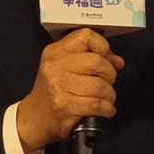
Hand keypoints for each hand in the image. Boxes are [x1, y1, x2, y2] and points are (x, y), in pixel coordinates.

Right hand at [17, 28, 124, 153]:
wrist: (36, 117)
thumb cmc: (54, 91)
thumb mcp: (66, 67)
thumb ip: (91, 59)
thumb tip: (117, 61)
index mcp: (56, 52)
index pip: (86, 36)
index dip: (102, 46)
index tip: (106, 58)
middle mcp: (55, 66)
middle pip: (97, 61)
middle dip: (109, 74)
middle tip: (107, 82)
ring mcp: (59, 86)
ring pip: (99, 85)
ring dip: (109, 95)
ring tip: (106, 99)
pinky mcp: (65, 105)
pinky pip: (97, 104)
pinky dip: (107, 108)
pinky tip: (105, 109)